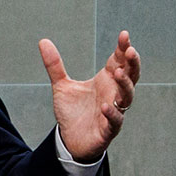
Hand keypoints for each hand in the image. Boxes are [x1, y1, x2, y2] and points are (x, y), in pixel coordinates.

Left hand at [44, 31, 139, 162]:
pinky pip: (115, 120)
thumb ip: (55, 65)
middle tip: (130, 51)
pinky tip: (105, 105)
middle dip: (132, 63)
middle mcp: (114, 94)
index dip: (124, 48)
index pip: (120, 61)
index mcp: (106, 80)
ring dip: (125, 84)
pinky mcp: (108, 129)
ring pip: (127, 96)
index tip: (124, 35)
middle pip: (131, 76)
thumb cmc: (72, 112)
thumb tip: (43, 41)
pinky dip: (112, 113)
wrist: (70, 140)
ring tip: (118, 72)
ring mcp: (114, 111)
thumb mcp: (61, 86)